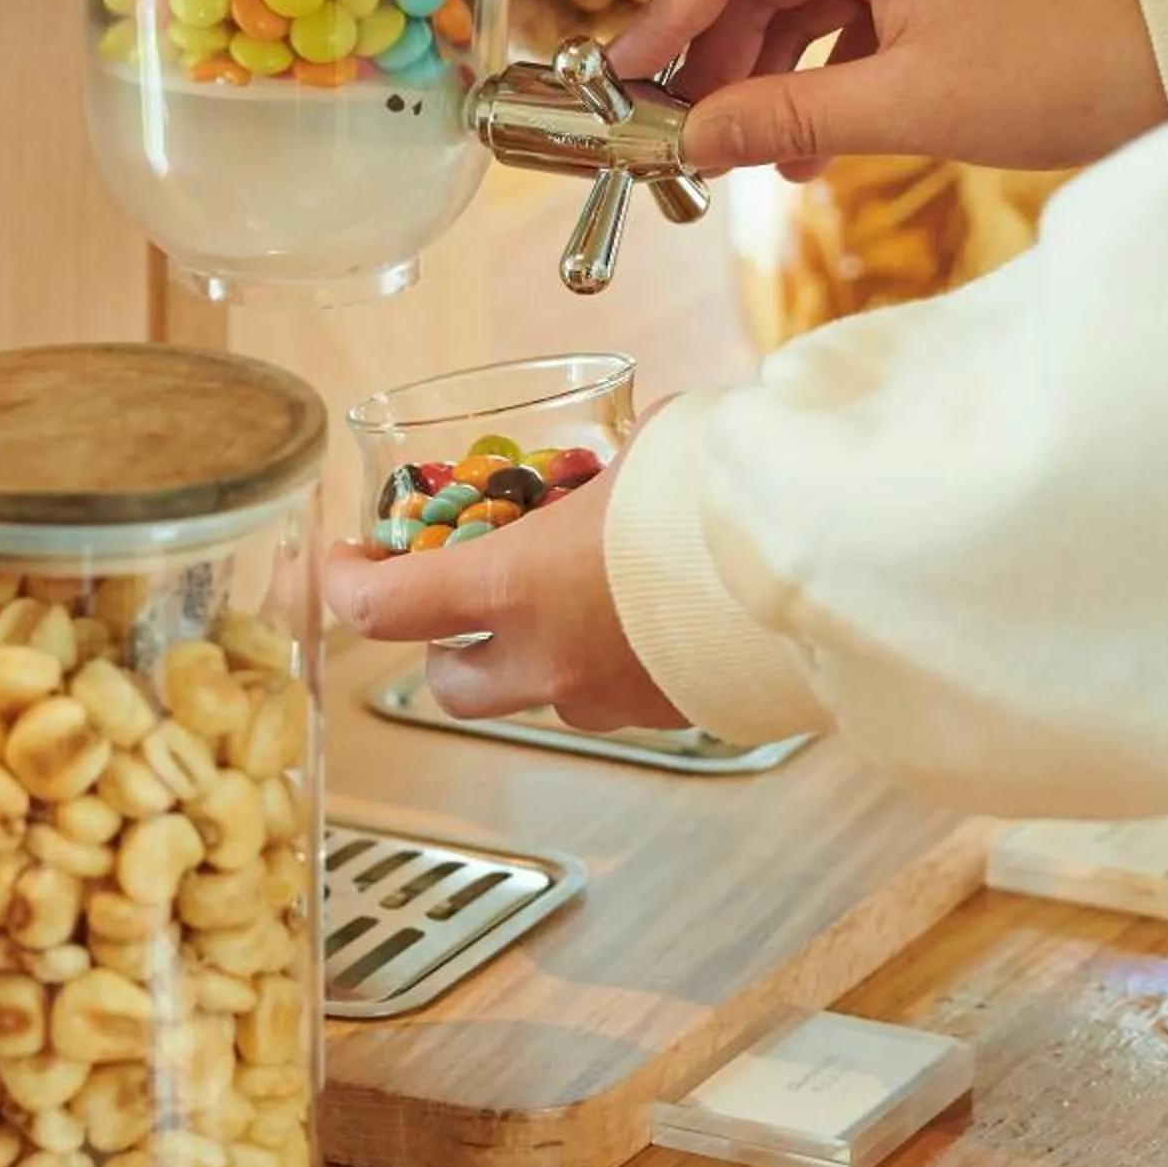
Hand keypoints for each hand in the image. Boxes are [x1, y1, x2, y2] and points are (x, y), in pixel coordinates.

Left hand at [321, 459, 688, 733]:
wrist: (821, 560)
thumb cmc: (723, 493)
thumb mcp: (638, 451)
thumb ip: (596, 473)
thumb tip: (609, 464)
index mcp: (516, 590)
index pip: (383, 609)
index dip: (346, 584)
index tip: (346, 557)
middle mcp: (549, 662)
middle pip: (449, 683)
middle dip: (443, 643)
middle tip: (457, 591)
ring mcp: (609, 701)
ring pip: (537, 694)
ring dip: (534, 652)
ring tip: (571, 592)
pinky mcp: (668, 716)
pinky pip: (613, 695)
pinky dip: (609, 659)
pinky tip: (644, 611)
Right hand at [609, 0, 1167, 181]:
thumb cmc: (1064, 66)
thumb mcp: (909, 104)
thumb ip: (786, 116)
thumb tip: (695, 141)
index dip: (666, 19)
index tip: (624, 80)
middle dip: (717, 60)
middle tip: (686, 135)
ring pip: (799, 0)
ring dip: (769, 77)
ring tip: (756, 155)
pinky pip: (846, 12)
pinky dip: (821, 72)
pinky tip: (810, 141)